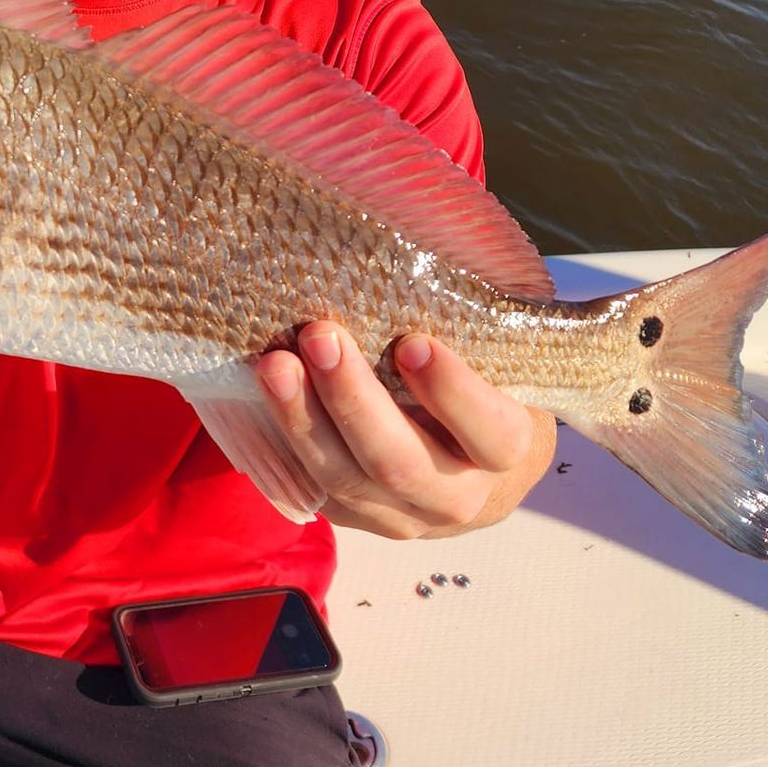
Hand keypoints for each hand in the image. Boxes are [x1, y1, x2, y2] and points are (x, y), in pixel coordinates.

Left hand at [254, 327, 554, 537]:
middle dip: (353, 400)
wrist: (471, 460)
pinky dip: (279, 440)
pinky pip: (309, 486)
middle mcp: (458, 497)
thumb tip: (418, 251)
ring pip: (343, 480)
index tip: (413, 343)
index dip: (453, 393)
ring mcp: (400, 516)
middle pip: (400, 463)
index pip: (491, 433)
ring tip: (272, 364)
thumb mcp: (497, 357)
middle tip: (319, 336)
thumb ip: (469, 325)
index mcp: (507, 452)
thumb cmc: (483, 381)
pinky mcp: (351, 517)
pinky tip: (259, 394)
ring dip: (301, 419)